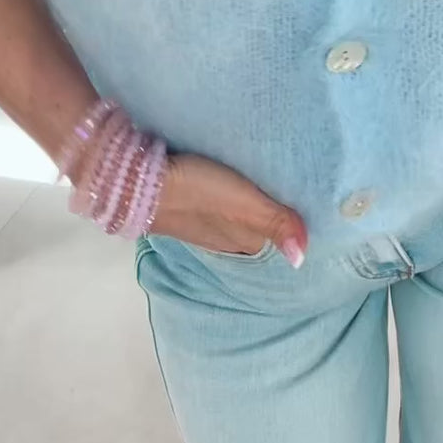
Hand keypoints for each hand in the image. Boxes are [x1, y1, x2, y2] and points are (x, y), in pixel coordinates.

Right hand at [151, 154, 307, 267]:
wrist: (137, 184)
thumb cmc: (198, 191)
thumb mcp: (244, 203)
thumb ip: (276, 223)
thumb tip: (303, 258)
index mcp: (243, 242)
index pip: (275, 242)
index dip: (288, 228)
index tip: (305, 212)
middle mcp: (224, 242)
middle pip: (255, 233)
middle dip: (269, 220)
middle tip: (289, 195)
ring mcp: (201, 227)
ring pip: (234, 223)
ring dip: (246, 211)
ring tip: (265, 187)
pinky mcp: (184, 210)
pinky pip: (215, 211)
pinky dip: (225, 203)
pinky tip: (227, 186)